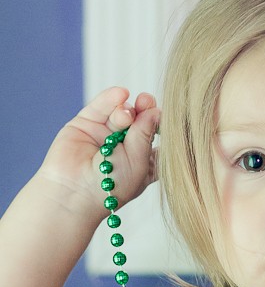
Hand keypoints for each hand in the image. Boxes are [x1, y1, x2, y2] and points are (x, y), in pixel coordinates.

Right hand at [38, 87, 159, 215]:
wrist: (75, 193)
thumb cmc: (113, 185)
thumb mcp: (139, 160)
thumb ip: (146, 134)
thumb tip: (156, 110)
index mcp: (144, 160)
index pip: (157, 137)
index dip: (161, 125)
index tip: (166, 117)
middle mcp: (125, 146)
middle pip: (140, 121)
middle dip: (145, 109)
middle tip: (147, 102)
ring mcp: (105, 134)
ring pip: (121, 112)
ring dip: (127, 108)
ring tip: (127, 115)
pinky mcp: (85, 124)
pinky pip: (100, 107)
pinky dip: (111, 98)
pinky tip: (120, 93)